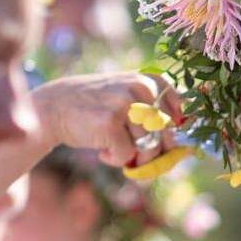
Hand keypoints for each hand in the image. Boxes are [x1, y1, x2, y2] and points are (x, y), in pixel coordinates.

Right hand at [31, 72, 184, 167]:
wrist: (55, 107)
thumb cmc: (99, 109)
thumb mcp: (131, 99)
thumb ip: (157, 116)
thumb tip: (185, 149)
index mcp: (153, 81)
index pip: (182, 117)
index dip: (173, 137)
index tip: (161, 144)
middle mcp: (142, 88)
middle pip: (167, 136)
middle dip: (153, 152)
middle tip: (135, 153)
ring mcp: (126, 104)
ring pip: (149, 148)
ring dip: (132, 156)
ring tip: (113, 145)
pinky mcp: (110, 122)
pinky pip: (127, 155)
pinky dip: (115, 159)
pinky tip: (101, 149)